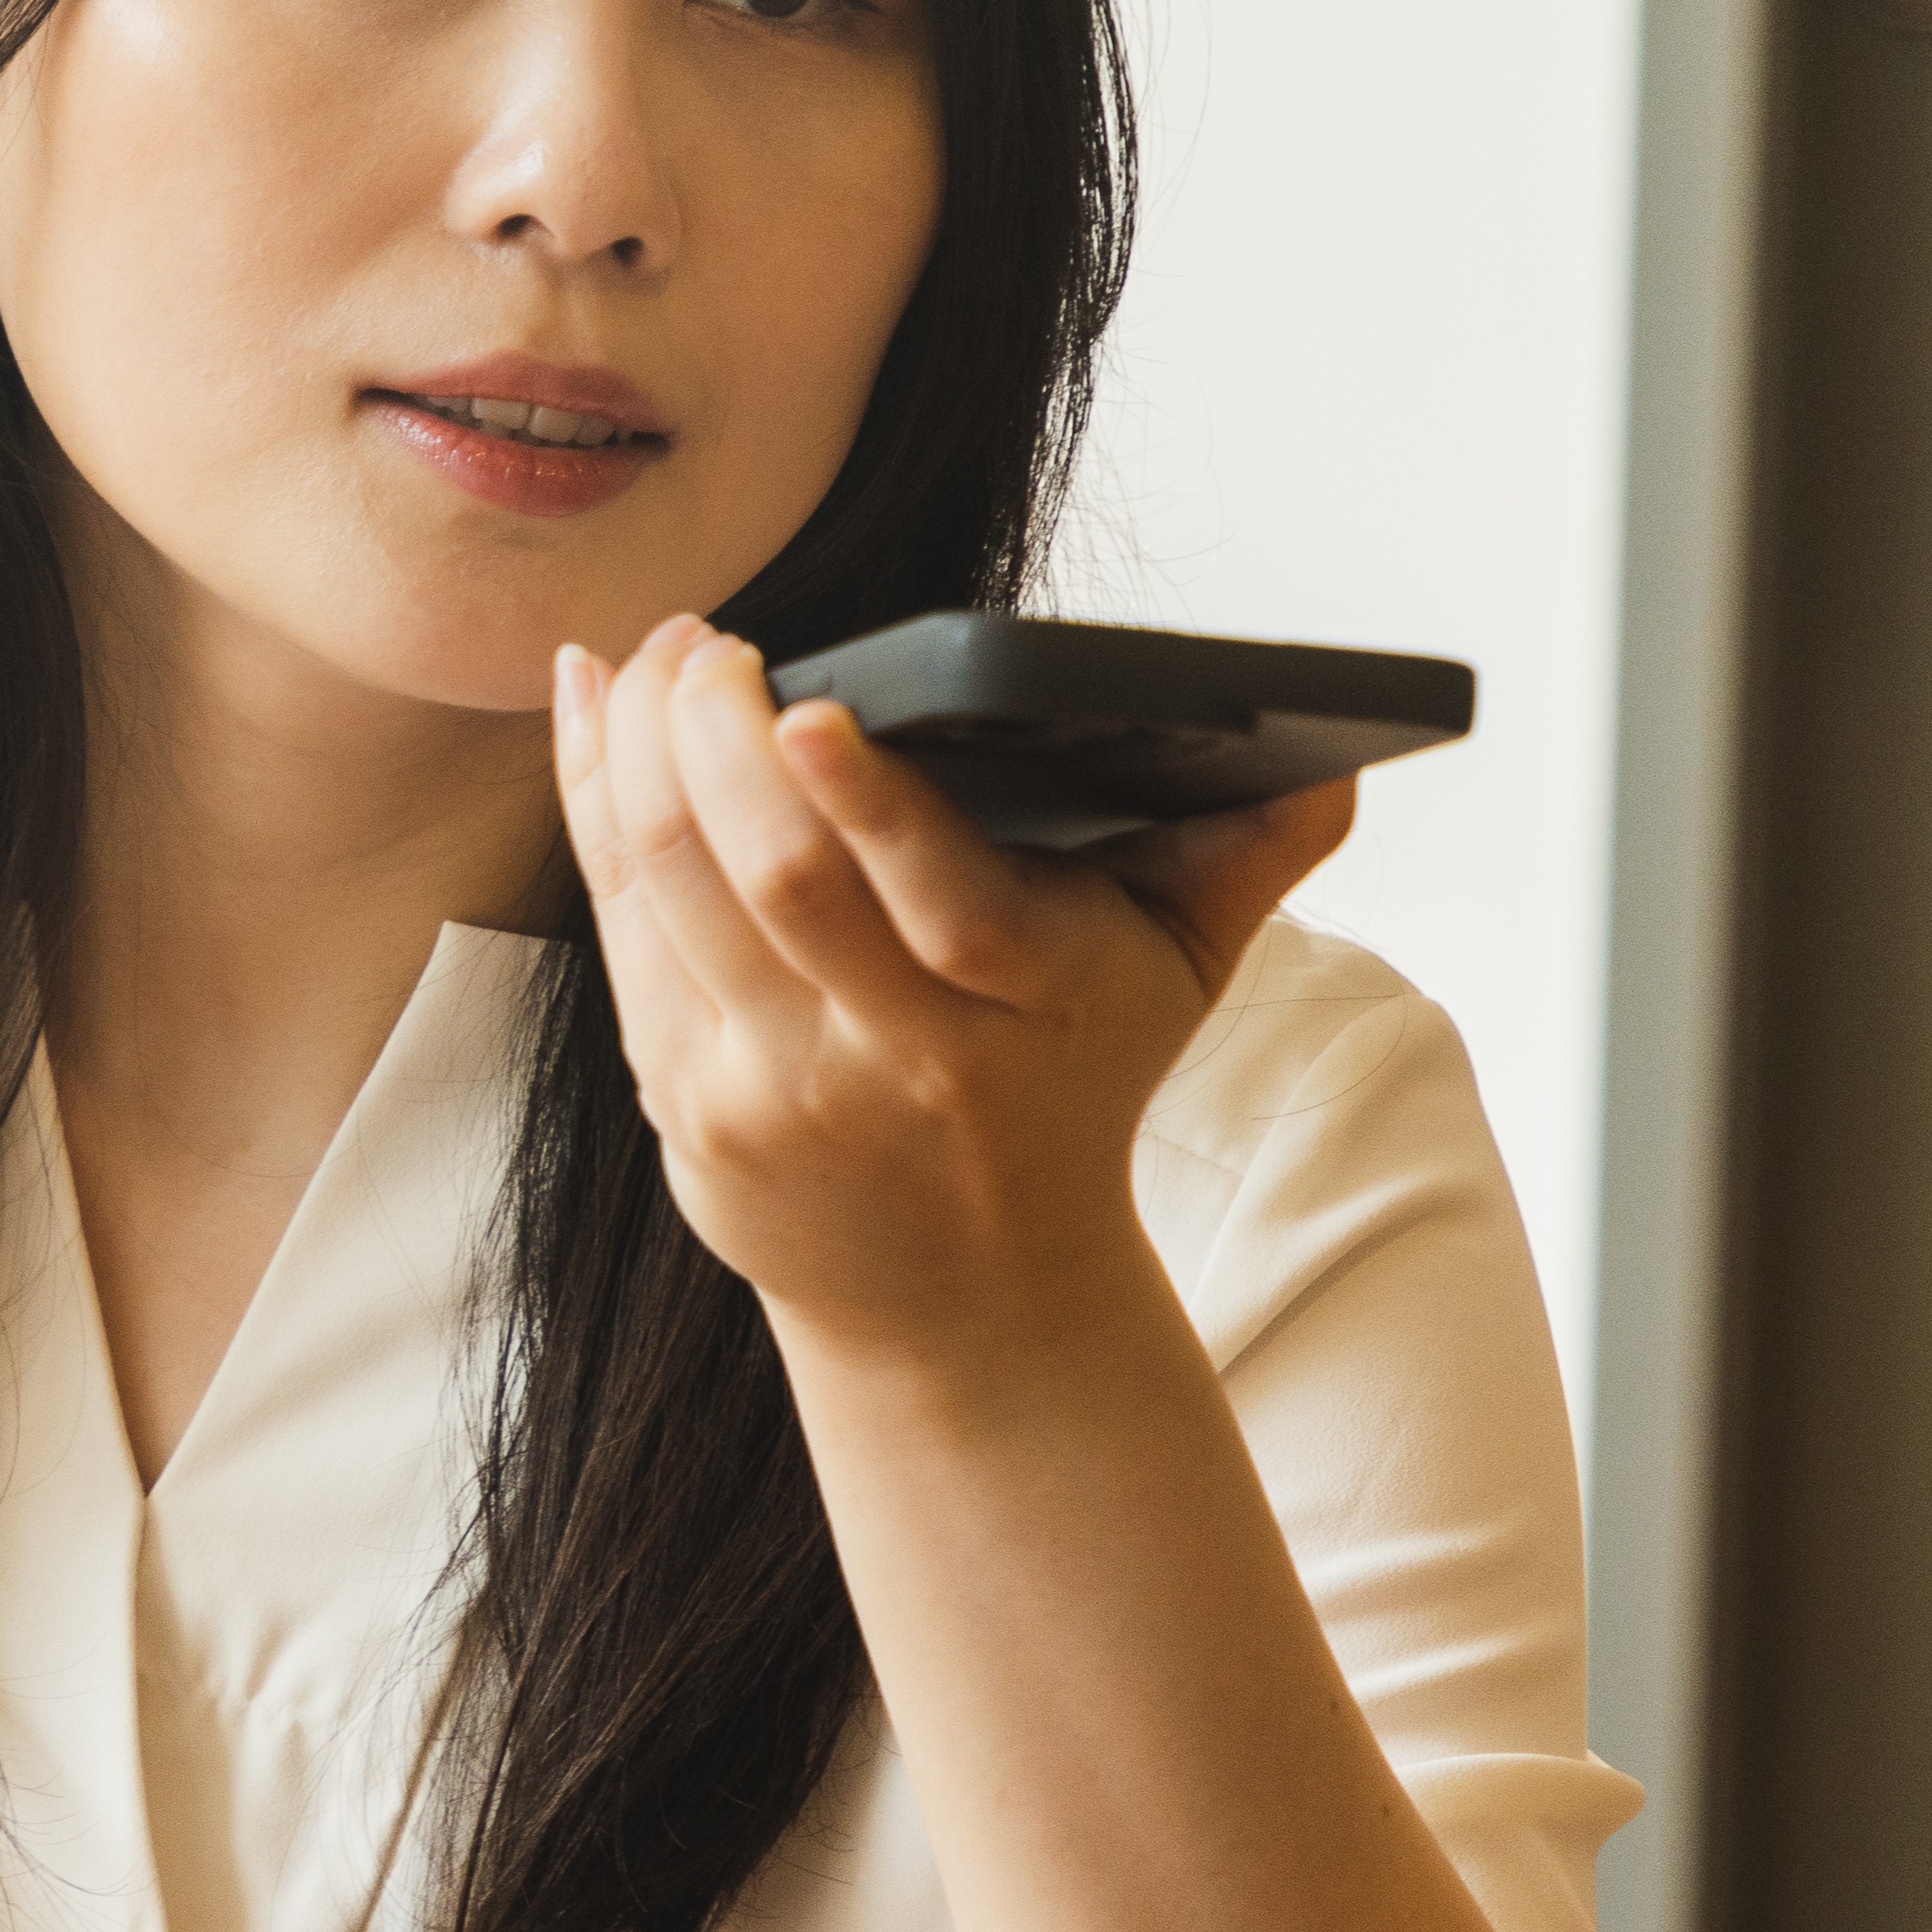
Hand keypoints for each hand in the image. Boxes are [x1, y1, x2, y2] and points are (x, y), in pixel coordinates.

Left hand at [546, 617, 1357, 1363]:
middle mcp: (895, 1058)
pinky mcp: (684, 1102)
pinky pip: (617, 929)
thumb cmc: (1073, 1089)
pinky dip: (591, 804)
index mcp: (1026, 1009)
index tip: (802, 705)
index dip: (859, 797)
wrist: (973, 1294)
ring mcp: (774, 1088)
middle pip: (772, 878)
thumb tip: (1340, 760)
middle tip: (701, 636)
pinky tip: (591, 710)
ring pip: (672, 890)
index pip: (933, 898)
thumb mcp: (1177, 982)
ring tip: (646, 654)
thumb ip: (1243, 860)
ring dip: (635, 751)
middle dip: (710, 736)